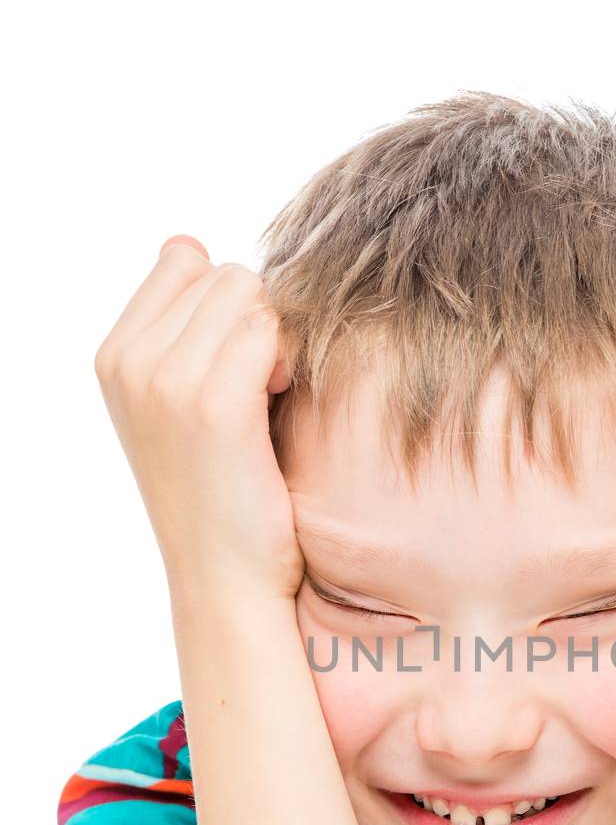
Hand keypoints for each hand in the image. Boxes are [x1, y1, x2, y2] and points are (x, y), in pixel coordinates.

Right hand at [94, 236, 303, 603]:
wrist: (227, 580)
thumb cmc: (223, 493)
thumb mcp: (184, 402)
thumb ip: (185, 327)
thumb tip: (186, 244)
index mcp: (115, 356)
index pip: (185, 264)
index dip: (228, 307)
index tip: (235, 365)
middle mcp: (129, 362)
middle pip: (226, 276)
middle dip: (259, 321)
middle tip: (262, 388)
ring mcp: (165, 381)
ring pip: (252, 295)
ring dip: (279, 339)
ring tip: (270, 398)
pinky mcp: (212, 404)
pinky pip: (270, 330)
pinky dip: (290, 361)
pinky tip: (282, 403)